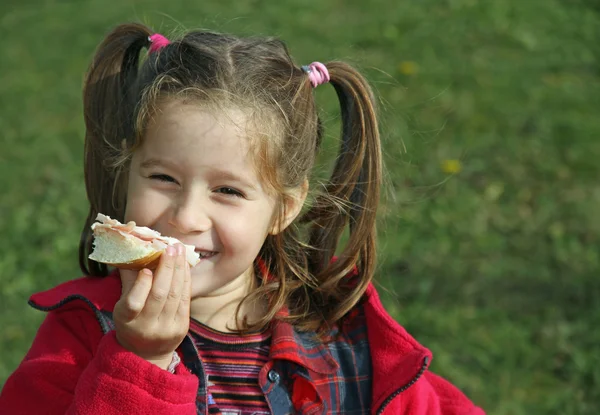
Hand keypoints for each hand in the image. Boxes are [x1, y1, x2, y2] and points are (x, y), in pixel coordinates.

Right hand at [113, 244, 191, 369]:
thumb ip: (129, 280)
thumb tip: (132, 249)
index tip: (146, 267)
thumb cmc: (131, 321)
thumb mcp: (122, 305)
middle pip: (160, 295)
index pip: (134, 303)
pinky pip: (185, 299)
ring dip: (179, 269)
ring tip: (179, 249)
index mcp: (126, 320)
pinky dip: (186, 279)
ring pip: (175, 295)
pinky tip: (185, 264)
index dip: (141, 285)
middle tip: (170, 247)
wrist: (147, 353)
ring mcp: (166, 329)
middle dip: (167, 268)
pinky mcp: (182, 327)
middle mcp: (146, 327)